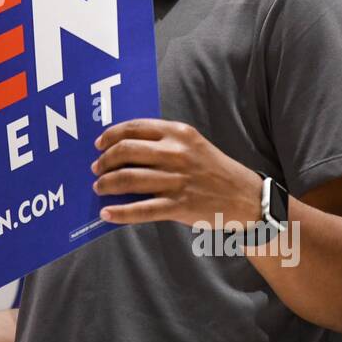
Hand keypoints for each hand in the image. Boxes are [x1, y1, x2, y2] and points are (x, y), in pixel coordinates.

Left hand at [92, 119, 262, 225]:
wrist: (245, 196)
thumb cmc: (213, 168)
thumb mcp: (192, 144)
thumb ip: (163, 141)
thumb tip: (123, 147)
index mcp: (178, 133)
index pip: (134, 128)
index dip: (111, 135)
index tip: (99, 144)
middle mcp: (176, 153)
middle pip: (126, 151)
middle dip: (104, 161)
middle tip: (96, 169)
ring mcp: (177, 180)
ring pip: (128, 179)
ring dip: (106, 184)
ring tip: (99, 188)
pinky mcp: (179, 205)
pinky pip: (141, 209)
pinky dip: (119, 212)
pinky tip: (106, 213)